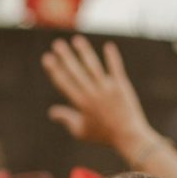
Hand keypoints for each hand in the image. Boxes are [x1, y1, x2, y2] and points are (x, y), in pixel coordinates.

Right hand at [42, 36, 153, 155]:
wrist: (129, 137)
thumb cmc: (103, 136)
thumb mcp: (80, 131)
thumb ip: (66, 119)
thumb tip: (52, 112)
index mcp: (81, 103)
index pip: (64, 82)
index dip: (55, 69)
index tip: (47, 58)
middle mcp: (93, 93)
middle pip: (76, 71)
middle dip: (65, 56)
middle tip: (57, 43)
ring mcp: (108, 88)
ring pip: (93, 66)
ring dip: (84, 52)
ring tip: (77, 40)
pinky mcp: (121, 86)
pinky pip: (115, 68)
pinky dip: (112, 57)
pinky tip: (108, 46)